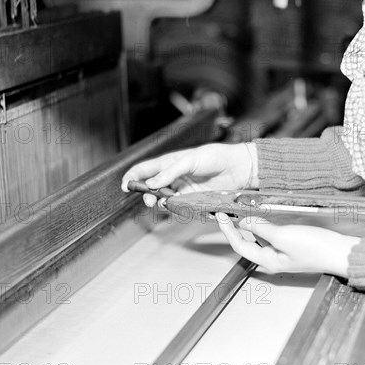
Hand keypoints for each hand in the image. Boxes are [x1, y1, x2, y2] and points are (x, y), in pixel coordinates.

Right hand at [121, 143, 258, 206]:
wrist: (238, 168)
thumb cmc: (216, 156)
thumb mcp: (191, 159)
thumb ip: (171, 171)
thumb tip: (153, 183)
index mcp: (170, 162)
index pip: (145, 169)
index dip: (133, 177)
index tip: (126, 185)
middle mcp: (174, 176)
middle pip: (152, 187)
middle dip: (145, 193)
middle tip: (147, 198)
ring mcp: (183, 189)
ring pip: (163, 198)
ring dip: (159, 202)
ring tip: (160, 202)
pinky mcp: (193, 200)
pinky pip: (178, 206)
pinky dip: (173, 208)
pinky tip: (174, 205)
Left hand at [216, 213, 359, 276]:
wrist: (340, 252)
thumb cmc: (316, 248)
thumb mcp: (284, 236)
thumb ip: (261, 228)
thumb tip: (244, 221)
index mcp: (268, 261)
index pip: (239, 245)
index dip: (227, 230)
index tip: (221, 215)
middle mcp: (272, 259)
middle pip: (246, 243)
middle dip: (235, 228)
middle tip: (227, 212)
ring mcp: (281, 253)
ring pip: (257, 238)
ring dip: (248, 225)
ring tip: (241, 212)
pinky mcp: (290, 246)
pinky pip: (269, 235)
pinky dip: (261, 225)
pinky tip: (262, 217)